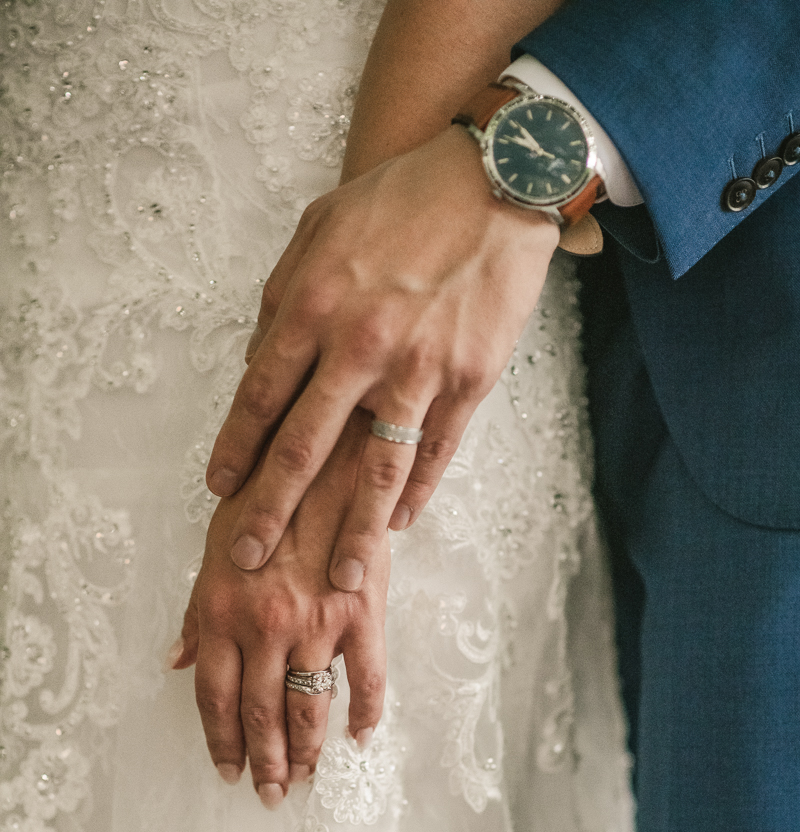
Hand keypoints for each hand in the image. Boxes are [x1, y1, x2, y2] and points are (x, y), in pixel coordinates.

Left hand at [170, 411, 388, 806]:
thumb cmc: (267, 493)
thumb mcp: (216, 545)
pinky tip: (361, 738)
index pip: (217, 697)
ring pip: (309, 705)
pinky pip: (367, 678)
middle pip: (261, 713)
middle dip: (264, 762)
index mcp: (222, 611)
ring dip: (307, 750)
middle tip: (269, 795)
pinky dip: (366, 713)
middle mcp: (266, 626)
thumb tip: (178, 660)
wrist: (328, 453)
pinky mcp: (362, 613)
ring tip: (306, 779)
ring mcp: (317, 622)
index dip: (221, 741)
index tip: (227, 770)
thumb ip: (198, 610)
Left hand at [205, 125, 558, 591]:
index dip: (236, 450)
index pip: (261, 397)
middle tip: (247, 556)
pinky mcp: (469, 380)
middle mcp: (361, 344)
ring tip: (340, 578)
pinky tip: (400, 525)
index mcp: (314, 305)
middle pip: (306, 446)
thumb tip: (258, 362)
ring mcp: (419, 367)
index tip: (220, 489)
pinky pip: (436, 452)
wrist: (496, 179)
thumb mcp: (320, 228)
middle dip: (272, 508)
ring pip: (377, 468)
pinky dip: (417, 494)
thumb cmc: (400, 199)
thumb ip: (283, 297)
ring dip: (356, 531)